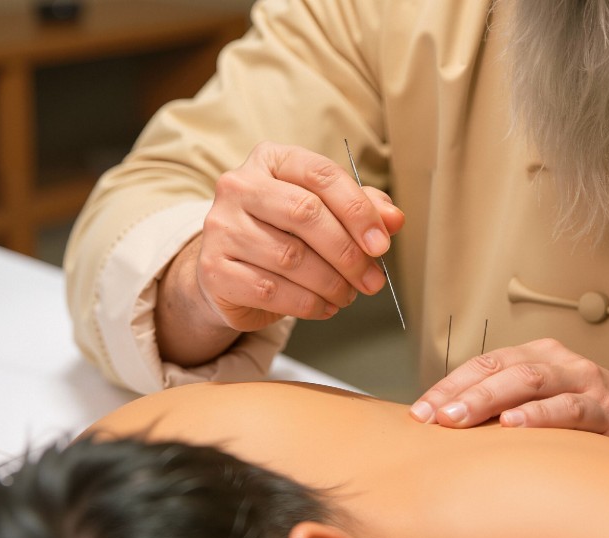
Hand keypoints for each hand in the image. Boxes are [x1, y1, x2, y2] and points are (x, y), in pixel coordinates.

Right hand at [155, 142, 403, 365]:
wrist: (230, 272)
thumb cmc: (283, 234)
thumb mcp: (324, 213)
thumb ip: (361, 210)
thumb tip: (394, 219)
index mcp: (270, 160)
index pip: (321, 174)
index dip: (358, 210)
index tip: (381, 244)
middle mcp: (239, 186)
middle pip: (306, 213)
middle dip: (348, 252)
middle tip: (372, 280)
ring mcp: (221, 227)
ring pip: (290, 257)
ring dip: (331, 283)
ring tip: (348, 294)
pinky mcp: (214, 269)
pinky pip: (271, 290)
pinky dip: (307, 304)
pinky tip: (323, 306)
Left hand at [410, 338, 608, 488]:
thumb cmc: (596, 417)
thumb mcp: (549, 402)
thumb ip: (509, 408)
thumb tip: (451, 428)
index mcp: (540, 357)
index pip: (484, 363)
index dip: (449, 385)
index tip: (420, 411)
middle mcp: (561, 364)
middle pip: (502, 368)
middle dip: (461, 392)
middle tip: (432, 416)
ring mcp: (586, 385)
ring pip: (531, 381)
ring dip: (490, 400)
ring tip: (460, 419)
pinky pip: (570, 410)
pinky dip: (539, 417)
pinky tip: (515, 426)